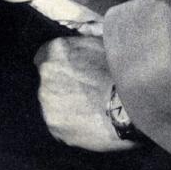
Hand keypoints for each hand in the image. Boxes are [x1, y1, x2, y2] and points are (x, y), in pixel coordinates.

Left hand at [33, 35, 130, 152]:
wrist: (127, 106)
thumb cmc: (118, 72)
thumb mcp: (100, 44)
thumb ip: (80, 44)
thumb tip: (77, 44)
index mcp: (55, 50)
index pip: (44, 55)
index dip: (57, 65)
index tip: (68, 72)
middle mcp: (46, 74)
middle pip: (47, 80)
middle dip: (60, 85)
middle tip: (82, 92)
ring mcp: (47, 101)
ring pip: (51, 103)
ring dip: (63, 105)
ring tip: (87, 109)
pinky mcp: (54, 125)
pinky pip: (58, 124)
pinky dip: (69, 125)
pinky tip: (87, 123)